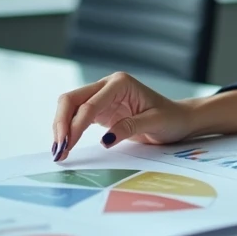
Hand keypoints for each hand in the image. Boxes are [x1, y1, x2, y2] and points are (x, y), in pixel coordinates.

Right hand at [50, 71, 194, 161]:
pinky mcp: (101, 110)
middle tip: (58, 150)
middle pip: (71, 100)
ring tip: (59, 152)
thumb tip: (106, 140)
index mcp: (120, 83)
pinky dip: (69, 130)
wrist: (178, 119)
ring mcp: (102, 97)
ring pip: (70, 107)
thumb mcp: (155, 122)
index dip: (76, 125)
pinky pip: (77, 117)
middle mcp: (108, 86)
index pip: (89, 104)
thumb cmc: (171, 118)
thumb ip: (130, 127)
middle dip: (61, 124)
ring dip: (61, 128)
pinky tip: (66, 146)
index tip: (67, 145)